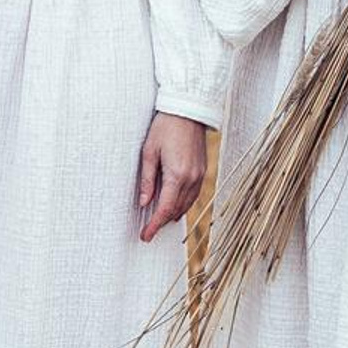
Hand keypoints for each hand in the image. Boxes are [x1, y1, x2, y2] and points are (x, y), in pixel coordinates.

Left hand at [136, 111, 207, 241]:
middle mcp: (192, 179)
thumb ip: (147, 180)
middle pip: (176, 210)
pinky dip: (182, 204)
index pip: (165, 209)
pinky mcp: (203, 171)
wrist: (188, 111)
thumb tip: (144, 202)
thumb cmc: (164, 128)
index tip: (145, 236)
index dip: (154, 225)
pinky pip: (193, 195)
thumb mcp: (149, 152)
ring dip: (173, 214)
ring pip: (186, 205)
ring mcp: (200, 176)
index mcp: (177, 175)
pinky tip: (173, 205)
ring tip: (158, 221)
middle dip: (162, 222)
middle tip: (147, 230)